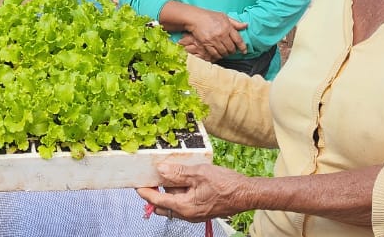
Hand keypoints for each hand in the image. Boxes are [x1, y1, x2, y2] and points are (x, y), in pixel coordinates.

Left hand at [137, 163, 251, 222]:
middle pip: (162, 205)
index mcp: (184, 207)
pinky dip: (180, 193)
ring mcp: (195, 214)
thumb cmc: (227, 185)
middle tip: (153, 177)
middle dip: (156, 192)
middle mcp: (187, 214)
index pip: (156, 200)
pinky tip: (185, 180)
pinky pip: (184, 204)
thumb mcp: (199, 173)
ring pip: (173, 204)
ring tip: (172, 174)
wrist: (247, 194)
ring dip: (170, 192)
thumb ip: (178, 173)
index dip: (145, 191)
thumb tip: (161, 170)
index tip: (136, 184)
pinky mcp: (201, 210)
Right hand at [180, 11, 247, 60]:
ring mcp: (214, 40)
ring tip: (225, 52)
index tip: (244, 51)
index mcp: (227, 27)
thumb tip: (246, 25)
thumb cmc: (210, 16)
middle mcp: (221, 34)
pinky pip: (214, 54)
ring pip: (223, 52)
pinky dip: (217, 56)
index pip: (238, 40)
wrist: (195, 18)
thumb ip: (235, 23)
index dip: (242, 47)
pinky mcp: (206, 44)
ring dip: (225, 54)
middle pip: (231, 48)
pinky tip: (218, 54)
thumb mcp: (224, 16)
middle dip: (233, 51)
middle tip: (232, 50)